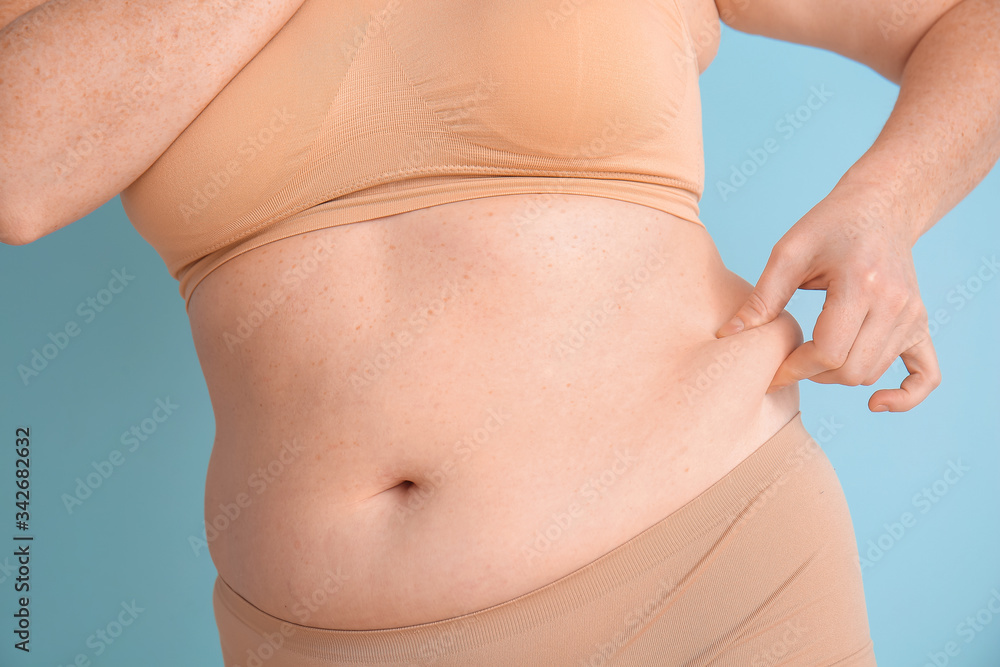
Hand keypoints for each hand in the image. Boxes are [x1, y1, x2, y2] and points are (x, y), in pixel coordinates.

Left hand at [716, 190, 940, 411]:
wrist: (880, 207)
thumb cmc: (829, 225)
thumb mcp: (788, 252)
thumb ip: (761, 298)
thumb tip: (728, 336)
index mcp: (861, 285)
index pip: (828, 352)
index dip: (794, 369)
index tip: (771, 371)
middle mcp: (895, 304)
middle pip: (851, 370)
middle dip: (812, 375)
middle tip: (789, 361)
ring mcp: (913, 316)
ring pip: (871, 373)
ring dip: (838, 376)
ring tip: (812, 357)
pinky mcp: (921, 322)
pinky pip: (927, 374)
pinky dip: (905, 397)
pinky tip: (876, 404)